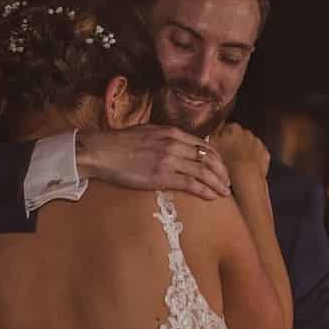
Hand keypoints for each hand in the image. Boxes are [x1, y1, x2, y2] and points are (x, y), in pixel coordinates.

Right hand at [77, 126, 230, 200]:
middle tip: (227, 183)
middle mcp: (174, 144)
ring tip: (223, 192)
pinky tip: (211, 196)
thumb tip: (180, 145)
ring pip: (203, 172)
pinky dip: (204, 191)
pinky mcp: (161, 176)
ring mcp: (169, 160)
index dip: (217, 158)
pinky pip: (190, 184)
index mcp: (172, 132)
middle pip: (208, 158)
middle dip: (221, 172)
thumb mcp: (148, 131)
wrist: (102, 152)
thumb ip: (167, 138)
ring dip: (217, 183)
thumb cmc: (120, 144)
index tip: (221, 168)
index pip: (203, 145)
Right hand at [211, 123, 269, 179]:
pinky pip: (259, 155)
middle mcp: (247, 132)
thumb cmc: (226, 160)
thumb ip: (213, 134)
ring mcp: (258, 143)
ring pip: (250, 145)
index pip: (226, 128)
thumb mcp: (212, 146)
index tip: (220, 145)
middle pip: (239, 136)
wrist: (245, 174)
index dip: (223, 137)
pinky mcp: (265, 154)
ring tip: (238, 163)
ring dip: (245, 151)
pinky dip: (254, 159)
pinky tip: (248, 167)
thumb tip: (214, 130)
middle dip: (235, 143)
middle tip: (228, 155)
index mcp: (233, 128)